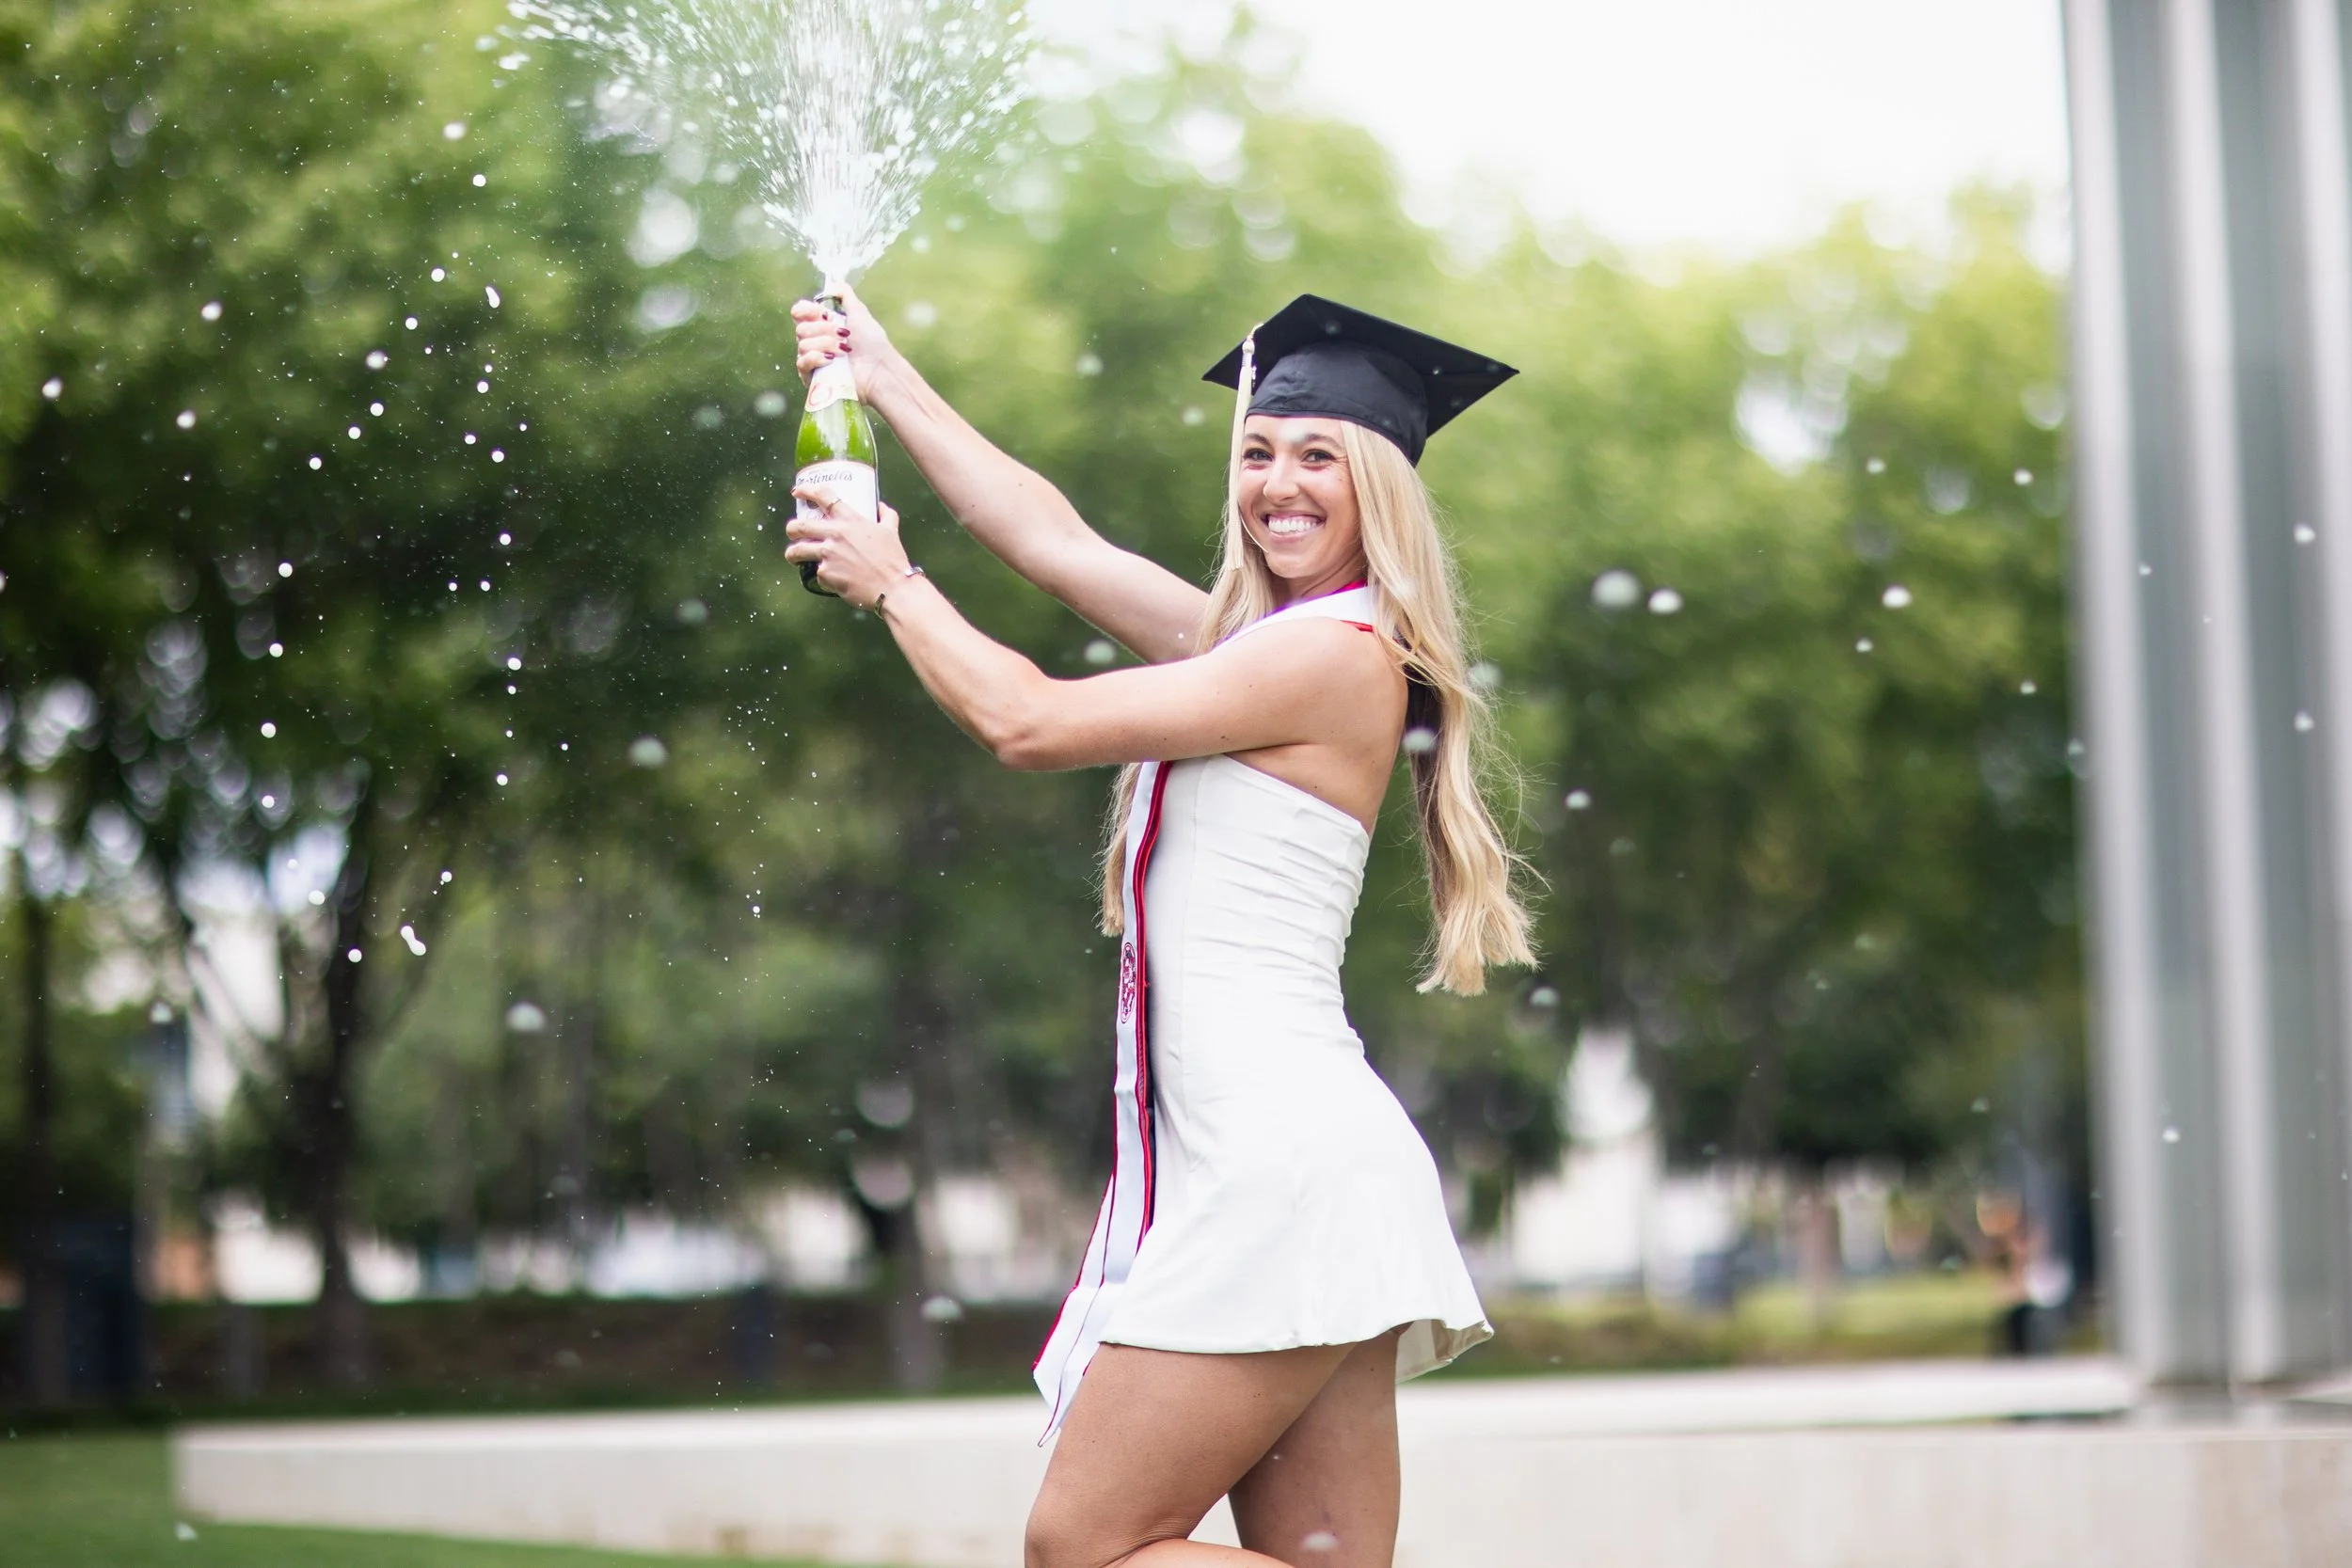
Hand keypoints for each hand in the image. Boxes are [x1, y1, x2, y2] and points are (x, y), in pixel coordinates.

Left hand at [784, 485, 911, 608]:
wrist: (892, 587)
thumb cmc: (892, 559)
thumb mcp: (891, 531)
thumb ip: (886, 515)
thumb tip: (880, 506)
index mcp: (850, 520)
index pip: (823, 496)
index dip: (806, 490)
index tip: (797, 492)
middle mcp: (835, 534)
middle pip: (800, 525)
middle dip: (791, 528)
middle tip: (792, 532)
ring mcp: (828, 554)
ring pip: (797, 550)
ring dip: (792, 553)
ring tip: (793, 557)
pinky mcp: (825, 574)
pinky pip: (817, 573)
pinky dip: (823, 576)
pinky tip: (831, 578)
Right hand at [791, 284, 900, 399]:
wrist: (879, 368)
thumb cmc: (872, 342)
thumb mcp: (859, 311)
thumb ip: (844, 294)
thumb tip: (831, 283)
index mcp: (822, 325)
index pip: (799, 312)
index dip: (806, 310)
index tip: (823, 313)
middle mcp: (815, 341)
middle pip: (801, 328)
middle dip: (823, 329)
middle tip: (844, 334)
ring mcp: (814, 360)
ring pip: (802, 345)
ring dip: (825, 344)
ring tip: (844, 350)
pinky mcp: (813, 377)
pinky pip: (802, 363)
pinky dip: (816, 358)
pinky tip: (831, 360)